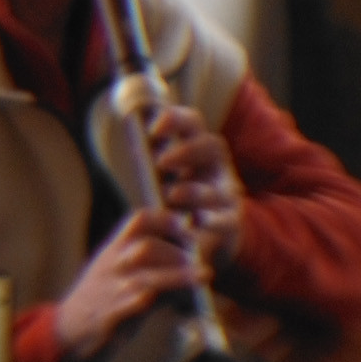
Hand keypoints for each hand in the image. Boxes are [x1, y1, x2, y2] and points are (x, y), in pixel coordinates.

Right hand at [55, 208, 209, 361]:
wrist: (65, 333)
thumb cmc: (98, 302)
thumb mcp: (116, 274)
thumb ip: (147, 266)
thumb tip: (186, 263)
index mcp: (112, 252)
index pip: (137, 221)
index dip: (165, 218)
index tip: (186, 224)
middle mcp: (111, 267)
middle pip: (146, 247)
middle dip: (177, 251)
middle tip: (199, 259)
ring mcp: (112, 292)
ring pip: (148, 276)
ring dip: (179, 275)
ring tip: (204, 276)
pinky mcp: (113, 316)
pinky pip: (139, 304)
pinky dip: (163, 300)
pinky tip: (182, 302)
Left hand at [146, 105, 244, 266]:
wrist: (190, 241)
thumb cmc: (166, 198)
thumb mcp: (153, 173)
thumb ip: (143, 150)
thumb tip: (130, 120)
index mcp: (196, 146)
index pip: (191, 123)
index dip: (174, 120)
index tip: (151, 130)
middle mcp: (215, 166)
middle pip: (210, 146)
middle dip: (186, 151)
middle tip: (159, 162)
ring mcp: (226, 194)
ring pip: (217, 187)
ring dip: (194, 191)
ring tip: (169, 195)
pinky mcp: (230, 223)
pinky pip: (226, 221)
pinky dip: (211, 222)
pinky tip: (192, 223)